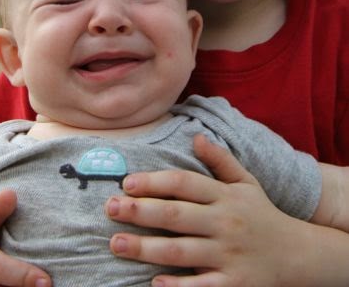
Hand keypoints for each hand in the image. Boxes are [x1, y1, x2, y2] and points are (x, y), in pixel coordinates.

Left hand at [105, 134, 315, 286]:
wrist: (298, 255)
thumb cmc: (262, 214)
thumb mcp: (246, 182)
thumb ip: (220, 160)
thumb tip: (195, 136)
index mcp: (225, 196)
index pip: (185, 184)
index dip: (154, 182)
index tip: (127, 183)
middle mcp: (225, 223)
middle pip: (176, 215)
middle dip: (140, 211)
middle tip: (109, 208)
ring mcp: (229, 255)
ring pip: (181, 251)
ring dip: (146, 248)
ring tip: (116, 243)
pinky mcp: (234, 284)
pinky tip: (154, 283)